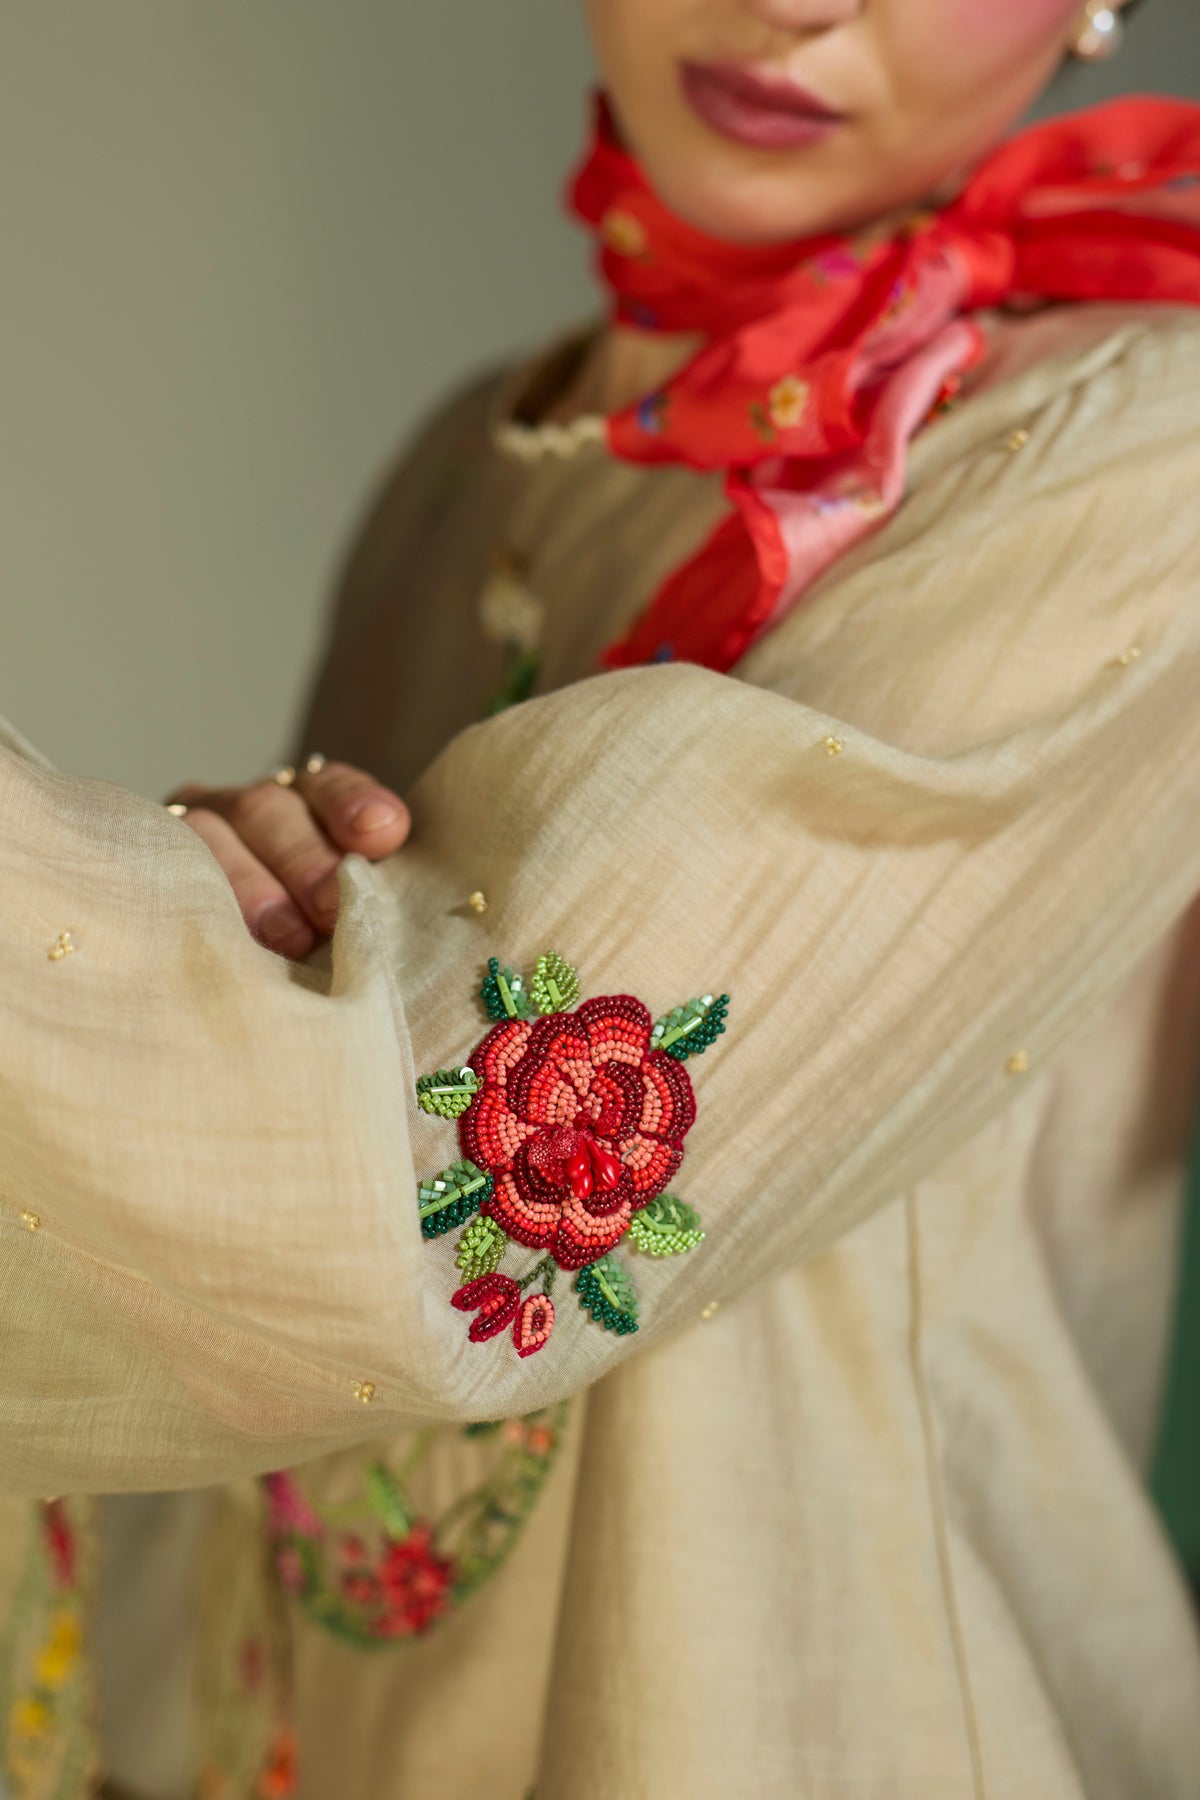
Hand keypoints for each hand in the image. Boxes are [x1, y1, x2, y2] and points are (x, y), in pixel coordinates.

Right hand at [166, 759, 409, 958]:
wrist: (218, 996)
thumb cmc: (312, 947)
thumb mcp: (347, 907)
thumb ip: (373, 893)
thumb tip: (419, 884)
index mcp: (298, 803)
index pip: (324, 784)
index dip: (350, 802)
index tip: (383, 832)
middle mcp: (239, 810)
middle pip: (264, 810)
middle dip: (303, 858)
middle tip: (333, 907)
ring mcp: (187, 835)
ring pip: (205, 836)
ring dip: (248, 887)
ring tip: (287, 937)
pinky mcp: (144, 869)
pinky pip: (158, 872)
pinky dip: (188, 902)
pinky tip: (213, 937)